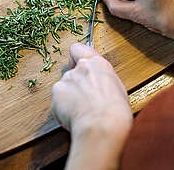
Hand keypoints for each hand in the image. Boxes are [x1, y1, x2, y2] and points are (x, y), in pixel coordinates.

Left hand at [51, 43, 131, 169]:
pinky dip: (61, 107)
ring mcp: (67, 79)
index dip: (74, 58)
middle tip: (84, 100)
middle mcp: (81, 68)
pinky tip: (73, 116)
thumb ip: (102, 80)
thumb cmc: (115, 112)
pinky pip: (57, 99)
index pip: (78, 49)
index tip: (76, 65)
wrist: (103, 125)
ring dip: (69, 97)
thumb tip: (98, 85)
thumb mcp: (116, 89)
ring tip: (81, 112)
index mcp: (98, 64)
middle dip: (75, 85)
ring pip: (64, 87)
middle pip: (71, 72)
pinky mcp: (56, 92)